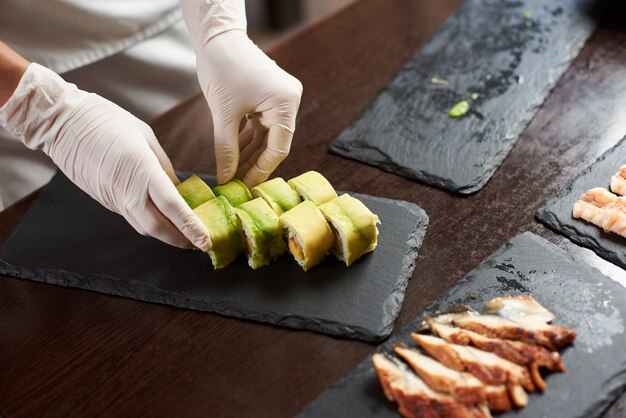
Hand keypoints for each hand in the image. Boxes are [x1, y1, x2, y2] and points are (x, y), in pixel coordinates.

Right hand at [0, 63, 211, 250]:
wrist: (63, 123)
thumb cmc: (107, 121)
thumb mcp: (146, 138)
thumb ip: (164, 167)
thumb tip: (177, 189)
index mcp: (143, 172)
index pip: (173, 208)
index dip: (192, 227)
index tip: (206, 241)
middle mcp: (128, 192)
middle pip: (159, 228)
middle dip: (182, 240)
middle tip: (200, 244)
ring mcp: (114, 199)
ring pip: (144, 228)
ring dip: (166, 236)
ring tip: (185, 236)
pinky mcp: (105, 201)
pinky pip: (132, 218)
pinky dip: (150, 224)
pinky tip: (161, 220)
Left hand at [181, 0, 302, 186]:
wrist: (216, 37)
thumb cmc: (221, 68)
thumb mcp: (223, 114)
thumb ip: (226, 149)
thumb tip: (225, 178)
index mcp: (286, 103)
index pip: (279, 147)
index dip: (261, 169)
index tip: (246, 186)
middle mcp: (289, 101)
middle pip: (274, 143)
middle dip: (254, 163)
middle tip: (237, 183)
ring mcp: (279, 99)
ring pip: (266, 136)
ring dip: (249, 153)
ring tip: (233, 173)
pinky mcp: (268, 97)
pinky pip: (261, 125)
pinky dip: (247, 139)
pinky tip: (235, 156)